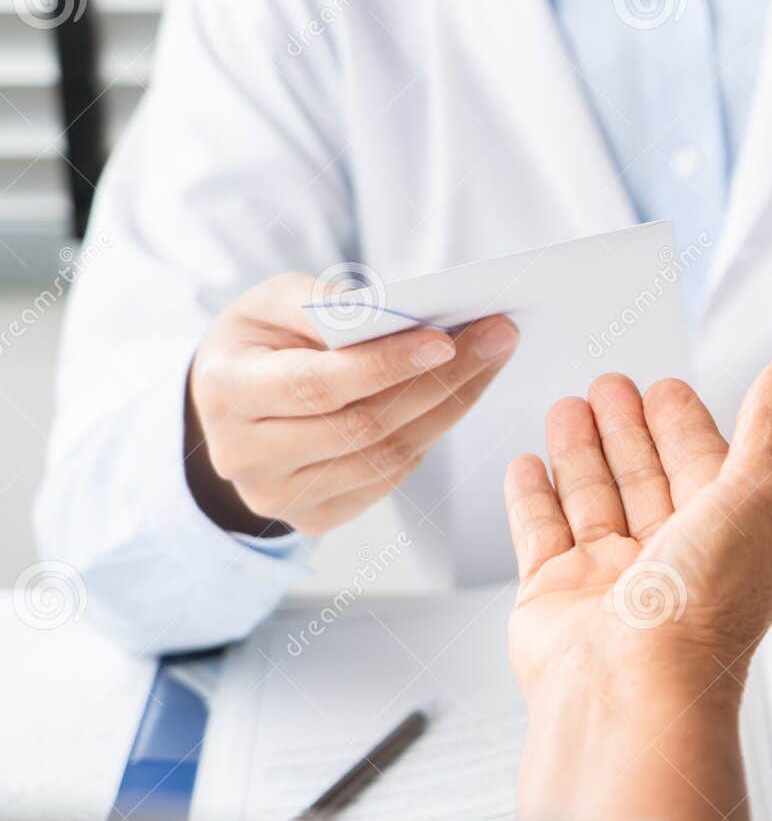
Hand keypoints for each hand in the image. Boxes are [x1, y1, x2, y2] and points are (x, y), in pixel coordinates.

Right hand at [185, 272, 518, 535]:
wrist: (228, 401)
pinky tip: (456, 396)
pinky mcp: (310, 518)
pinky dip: (427, 436)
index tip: (446, 339)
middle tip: (496, 338)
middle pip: (363, 426)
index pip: (319, 386)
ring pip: (384, 458)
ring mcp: (277, 495)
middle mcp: (245, 455)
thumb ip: (324, 303)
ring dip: (449, 408)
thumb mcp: (272, 302)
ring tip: (489, 360)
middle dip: (440, 381)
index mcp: (226, 392)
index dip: (385, 365)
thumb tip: (397, 314)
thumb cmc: (258, 340)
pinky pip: (386, 480)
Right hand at [503, 347, 771, 820]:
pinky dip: (533, 496)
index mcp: (729, 541)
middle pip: (647, 478)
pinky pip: (540, 532)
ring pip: (594, 499)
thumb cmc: (703, 608)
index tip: (667, 388)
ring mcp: (610, 580)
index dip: (687, 425)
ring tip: (568, 406)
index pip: (707, 467)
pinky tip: (529, 465)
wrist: (631, 690)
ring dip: (582, 451)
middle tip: (612, 385)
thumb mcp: (761, 492)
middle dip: (629, 429)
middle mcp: (671, 562)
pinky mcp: (554, 595)